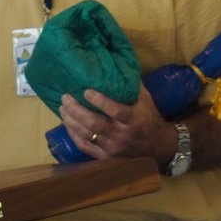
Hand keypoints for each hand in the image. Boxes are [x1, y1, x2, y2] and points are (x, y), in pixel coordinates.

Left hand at [58, 83, 175, 165]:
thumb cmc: (148, 118)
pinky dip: (73, 135)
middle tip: (65, 97)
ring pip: (87, 135)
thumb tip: (116, 62)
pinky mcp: (106, 157)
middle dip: (77, 110)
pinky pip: (85, 147)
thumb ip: (131, 85)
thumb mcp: (145, 100)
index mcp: (134, 120)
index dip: (100, 101)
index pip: (116, 111)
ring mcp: (113, 148)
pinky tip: (66, 123)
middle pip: (95, 124)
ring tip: (62, 108)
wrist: (158, 147)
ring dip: (71, 121)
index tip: (86, 91)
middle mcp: (123, 135)